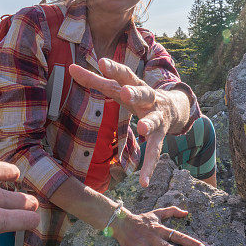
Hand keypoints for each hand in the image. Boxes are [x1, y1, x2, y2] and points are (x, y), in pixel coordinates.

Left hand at [69, 58, 188, 186]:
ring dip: (148, 124)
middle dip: (135, 93)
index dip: (114, 69)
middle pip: (143, 93)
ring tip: (142, 129)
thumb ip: (94, 79)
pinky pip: (155, 152)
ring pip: (153, 120)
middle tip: (126, 92)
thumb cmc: (138, 96)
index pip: (124, 75)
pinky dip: (149, 168)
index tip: (102, 63)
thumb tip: (69, 67)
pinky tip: (144, 183)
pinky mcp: (160, 136)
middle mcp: (150, 98)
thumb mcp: (119, 87)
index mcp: (136, 85)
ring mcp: (157, 117)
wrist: (175, 107)